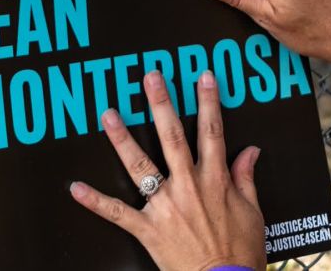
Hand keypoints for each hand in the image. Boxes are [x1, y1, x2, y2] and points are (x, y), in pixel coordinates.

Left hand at [70, 70, 265, 270]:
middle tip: (150, 78)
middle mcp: (188, 187)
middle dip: (160, 104)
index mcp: (215, 180)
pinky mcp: (148, 230)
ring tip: (108, 114)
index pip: (212, 131)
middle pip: (172, 136)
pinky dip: (95, 201)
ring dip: (122, 139)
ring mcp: (165, 207)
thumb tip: (251, 152)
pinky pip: (118, 213)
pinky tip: (77, 187)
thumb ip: (245, 178)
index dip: (208, 102)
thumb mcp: (253, 212)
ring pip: (140, 166)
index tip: (203, 77)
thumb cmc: (240, 253)